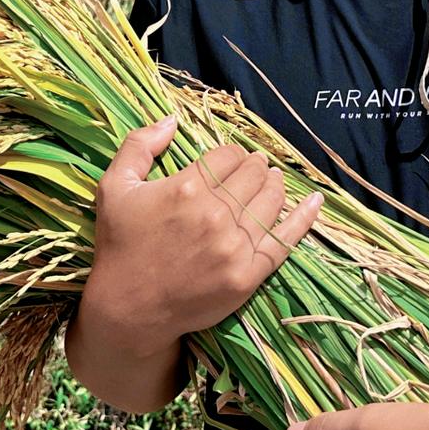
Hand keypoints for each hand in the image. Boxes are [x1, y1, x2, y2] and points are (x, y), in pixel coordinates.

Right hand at [83, 115, 321, 355]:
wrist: (129, 310)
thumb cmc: (120, 246)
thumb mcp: (114, 187)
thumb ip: (139, 145)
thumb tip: (172, 119)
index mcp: (187, 188)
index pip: (228, 155)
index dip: (232, 155)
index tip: (229, 161)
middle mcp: (215, 214)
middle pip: (253, 175)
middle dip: (255, 167)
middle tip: (255, 168)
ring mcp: (234, 247)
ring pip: (271, 201)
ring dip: (275, 185)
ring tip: (273, 180)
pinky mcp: (247, 275)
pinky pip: (284, 240)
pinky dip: (303, 218)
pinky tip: (314, 201)